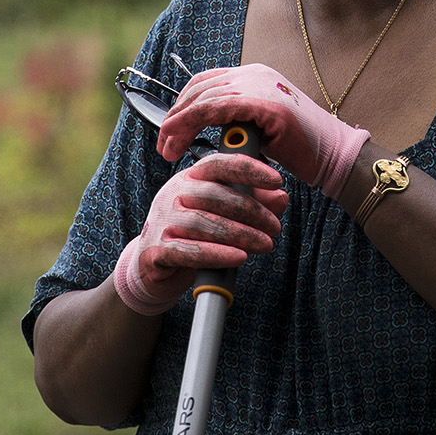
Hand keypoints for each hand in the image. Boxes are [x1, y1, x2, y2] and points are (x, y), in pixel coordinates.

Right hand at [113, 154, 286, 315]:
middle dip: (251, 211)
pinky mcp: (155, 250)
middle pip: (214, 195)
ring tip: (265, 244)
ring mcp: (162, 222)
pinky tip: (239, 257)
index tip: (276, 180)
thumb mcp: (223, 215)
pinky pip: (189, 251)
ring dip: (240, 234)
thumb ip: (253, 203)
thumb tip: (280, 197)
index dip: (249, 169)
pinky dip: (217, 254)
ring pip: (203, 223)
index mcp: (190, 178)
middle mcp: (173, 194)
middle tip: (274, 227)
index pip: (218, 165)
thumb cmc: (193, 235)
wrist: (155, 269)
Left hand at [157, 64, 369, 197]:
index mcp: (253, 75)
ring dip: (179, 124)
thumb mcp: (257, 127)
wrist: (332, 154)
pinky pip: (217, 108)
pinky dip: (193, 123)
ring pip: (203, 98)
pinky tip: (182, 141)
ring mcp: (260, 85)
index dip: (181, 105)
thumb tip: (199, 128)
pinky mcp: (264, 103)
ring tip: (168, 149)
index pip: (205, 82)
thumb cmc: (297, 147)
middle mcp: (254, 74)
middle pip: (199, 88)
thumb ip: (233, 118)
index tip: (169, 130)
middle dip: (174, 117)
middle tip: (163, 144)